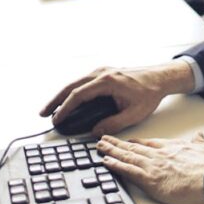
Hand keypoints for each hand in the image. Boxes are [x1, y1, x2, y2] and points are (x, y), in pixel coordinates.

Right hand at [39, 62, 194, 134]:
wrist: (160, 78)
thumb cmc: (149, 93)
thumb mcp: (134, 114)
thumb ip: (113, 124)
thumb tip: (95, 133)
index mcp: (107, 81)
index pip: (79, 95)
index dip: (65, 109)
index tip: (56, 120)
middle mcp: (102, 73)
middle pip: (71, 86)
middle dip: (55, 100)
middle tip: (43, 114)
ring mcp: (102, 71)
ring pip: (75, 83)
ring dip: (61, 95)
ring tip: (50, 110)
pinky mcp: (104, 73)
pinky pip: (82, 82)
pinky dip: (71, 92)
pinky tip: (66, 101)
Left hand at [97, 133, 203, 203]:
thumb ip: (198, 142)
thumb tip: (199, 135)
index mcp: (171, 147)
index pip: (149, 143)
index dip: (136, 142)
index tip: (127, 140)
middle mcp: (159, 154)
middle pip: (133, 148)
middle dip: (117, 144)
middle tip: (104, 139)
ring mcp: (153, 166)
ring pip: (127, 156)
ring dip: (111, 151)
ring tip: (100, 146)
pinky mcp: (149, 180)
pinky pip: (127, 171)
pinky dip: (115, 165)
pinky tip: (105, 162)